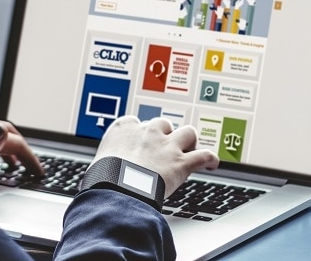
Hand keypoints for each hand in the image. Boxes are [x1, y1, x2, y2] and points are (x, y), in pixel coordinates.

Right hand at [91, 116, 219, 196]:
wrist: (117, 188)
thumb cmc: (103, 178)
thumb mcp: (97, 162)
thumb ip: (106, 162)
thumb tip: (100, 176)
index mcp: (124, 128)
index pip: (135, 122)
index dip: (140, 132)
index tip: (140, 141)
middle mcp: (148, 132)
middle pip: (163, 123)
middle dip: (165, 134)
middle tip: (163, 148)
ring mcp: (166, 145)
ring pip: (188, 132)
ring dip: (189, 141)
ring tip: (189, 148)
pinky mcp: (181, 162)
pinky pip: (203, 156)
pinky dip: (210, 159)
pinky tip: (213, 163)